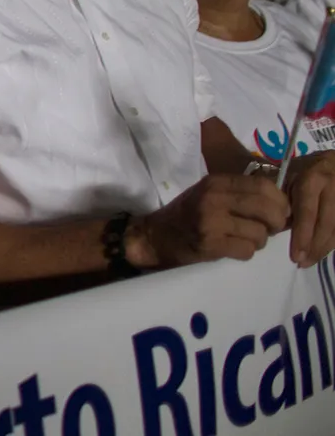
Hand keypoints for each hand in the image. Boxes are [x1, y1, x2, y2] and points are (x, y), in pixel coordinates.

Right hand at [130, 173, 289, 267]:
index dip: (280, 201)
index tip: (278, 212)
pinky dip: (245, 253)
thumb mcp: (210, 194)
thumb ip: (240, 193)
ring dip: (258, 241)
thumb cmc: (187, 215)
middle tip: (269, 230)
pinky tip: (233, 249)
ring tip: (244, 240)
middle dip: (276, 223)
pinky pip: (247, 250)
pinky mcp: (210, 243)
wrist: (154, 236)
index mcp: (216, 182)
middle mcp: (214, 198)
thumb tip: (282, 205)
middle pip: (267, 209)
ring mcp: (211, 221)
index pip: (264, 186)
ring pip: (259, 233)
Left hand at [285, 152, 334, 267]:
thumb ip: (284, 200)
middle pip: (326, 224)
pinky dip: (333, 241)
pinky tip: (322, 250)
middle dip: (314, 247)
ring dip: (324, 248)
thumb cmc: (305, 170)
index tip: (295, 255)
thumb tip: (279, 228)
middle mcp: (333, 187)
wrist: (334, 161)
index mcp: (312, 180)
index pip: (307, 213)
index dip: (302, 236)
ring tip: (310, 260)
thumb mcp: (290, 177)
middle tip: (302, 262)